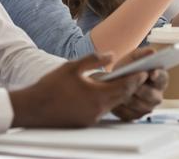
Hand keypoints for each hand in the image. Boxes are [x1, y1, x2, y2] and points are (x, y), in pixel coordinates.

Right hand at [9, 53, 146, 127]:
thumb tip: (111, 55)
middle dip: (132, 86)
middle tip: (141, 76)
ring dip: (121, 94)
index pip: (124, 86)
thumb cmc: (51, 85)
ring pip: (113, 104)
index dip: (136, 78)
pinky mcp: (85, 123)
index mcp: (97, 95)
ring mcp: (92, 118)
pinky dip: (109, 101)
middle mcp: (98, 110)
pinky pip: (103, 110)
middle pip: (122, 97)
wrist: (33, 108)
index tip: (145, 71)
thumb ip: (94, 59)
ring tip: (127, 82)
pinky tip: (107, 93)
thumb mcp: (73, 66)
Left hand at [110, 48, 168, 120]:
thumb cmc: (127, 68)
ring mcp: (147, 108)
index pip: (163, 78)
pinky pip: (130, 114)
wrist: (114, 82)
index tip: (151, 73)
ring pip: (140, 106)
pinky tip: (115, 100)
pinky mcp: (135, 116)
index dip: (158, 76)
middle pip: (152, 95)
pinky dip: (122, 108)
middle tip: (131, 84)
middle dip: (140, 89)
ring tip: (120, 91)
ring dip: (129, 98)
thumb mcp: (133, 58)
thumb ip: (142, 54)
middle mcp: (157, 96)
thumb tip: (152, 52)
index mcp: (160, 79)